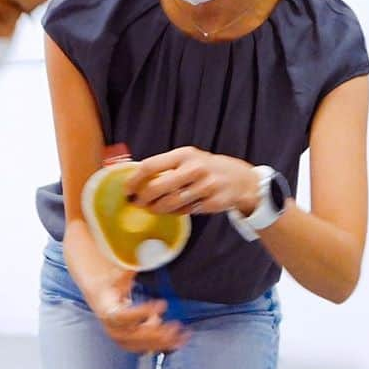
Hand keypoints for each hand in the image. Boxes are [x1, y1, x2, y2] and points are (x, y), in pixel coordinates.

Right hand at [86, 266, 188, 354]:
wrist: (100, 295)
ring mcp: (119, 336)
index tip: (162, 304)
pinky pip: (144, 347)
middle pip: (133, 335)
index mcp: (107, 308)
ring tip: (182, 335)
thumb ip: (133, 266)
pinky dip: (160, 345)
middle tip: (176, 326)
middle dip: (156, 333)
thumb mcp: (118, 272)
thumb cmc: (109, 283)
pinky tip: (176, 339)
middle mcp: (111, 326)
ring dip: (162, 342)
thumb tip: (151, 253)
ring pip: (140, 344)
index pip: (122, 316)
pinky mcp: (128, 341)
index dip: (142, 312)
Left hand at [127, 147, 257, 215]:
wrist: (240, 179)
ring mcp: (206, 186)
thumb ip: (166, 166)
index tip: (127, 190)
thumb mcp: (188, 158)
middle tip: (137, 203)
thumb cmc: (206, 168)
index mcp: (184, 155)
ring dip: (157, 209)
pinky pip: (185, 212)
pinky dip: (176, 212)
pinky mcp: (213, 203)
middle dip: (143, 199)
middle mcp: (195, 169)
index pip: (150, 166)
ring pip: (170, 203)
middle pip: (157, 187)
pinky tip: (175, 209)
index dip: (134, 180)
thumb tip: (136, 180)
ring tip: (153, 208)